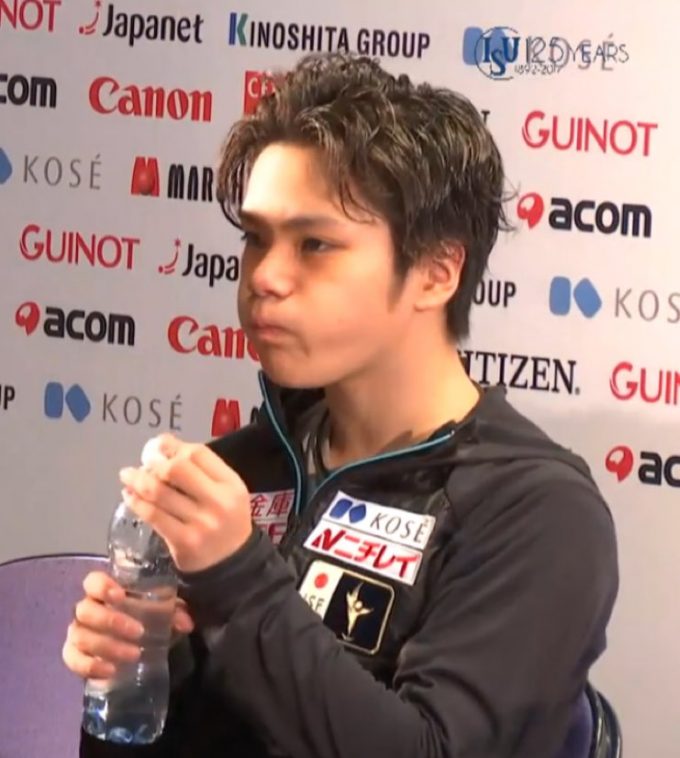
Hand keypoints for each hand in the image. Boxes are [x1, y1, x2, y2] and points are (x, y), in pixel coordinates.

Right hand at [62, 571, 194, 679]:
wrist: (137, 643)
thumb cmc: (149, 615)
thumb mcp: (165, 609)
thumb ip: (175, 610)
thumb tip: (186, 623)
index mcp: (106, 591)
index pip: (92, 581)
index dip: (102, 586)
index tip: (120, 596)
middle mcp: (88, 609)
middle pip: (84, 610)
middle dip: (110, 621)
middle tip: (138, 632)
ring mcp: (79, 632)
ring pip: (80, 636)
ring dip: (107, 646)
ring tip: (134, 654)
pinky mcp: (75, 656)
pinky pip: (72, 660)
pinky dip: (89, 666)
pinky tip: (110, 671)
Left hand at [118, 433, 252, 573]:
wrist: (233, 565)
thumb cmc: (226, 521)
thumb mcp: (225, 492)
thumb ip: (201, 470)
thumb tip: (164, 447)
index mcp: (230, 484)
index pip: (198, 453)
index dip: (173, 446)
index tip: (158, 445)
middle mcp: (218, 501)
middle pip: (177, 469)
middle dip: (153, 462)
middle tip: (141, 463)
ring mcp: (200, 523)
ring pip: (159, 492)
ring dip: (137, 480)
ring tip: (127, 475)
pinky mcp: (183, 541)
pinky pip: (153, 516)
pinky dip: (136, 502)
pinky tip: (129, 496)